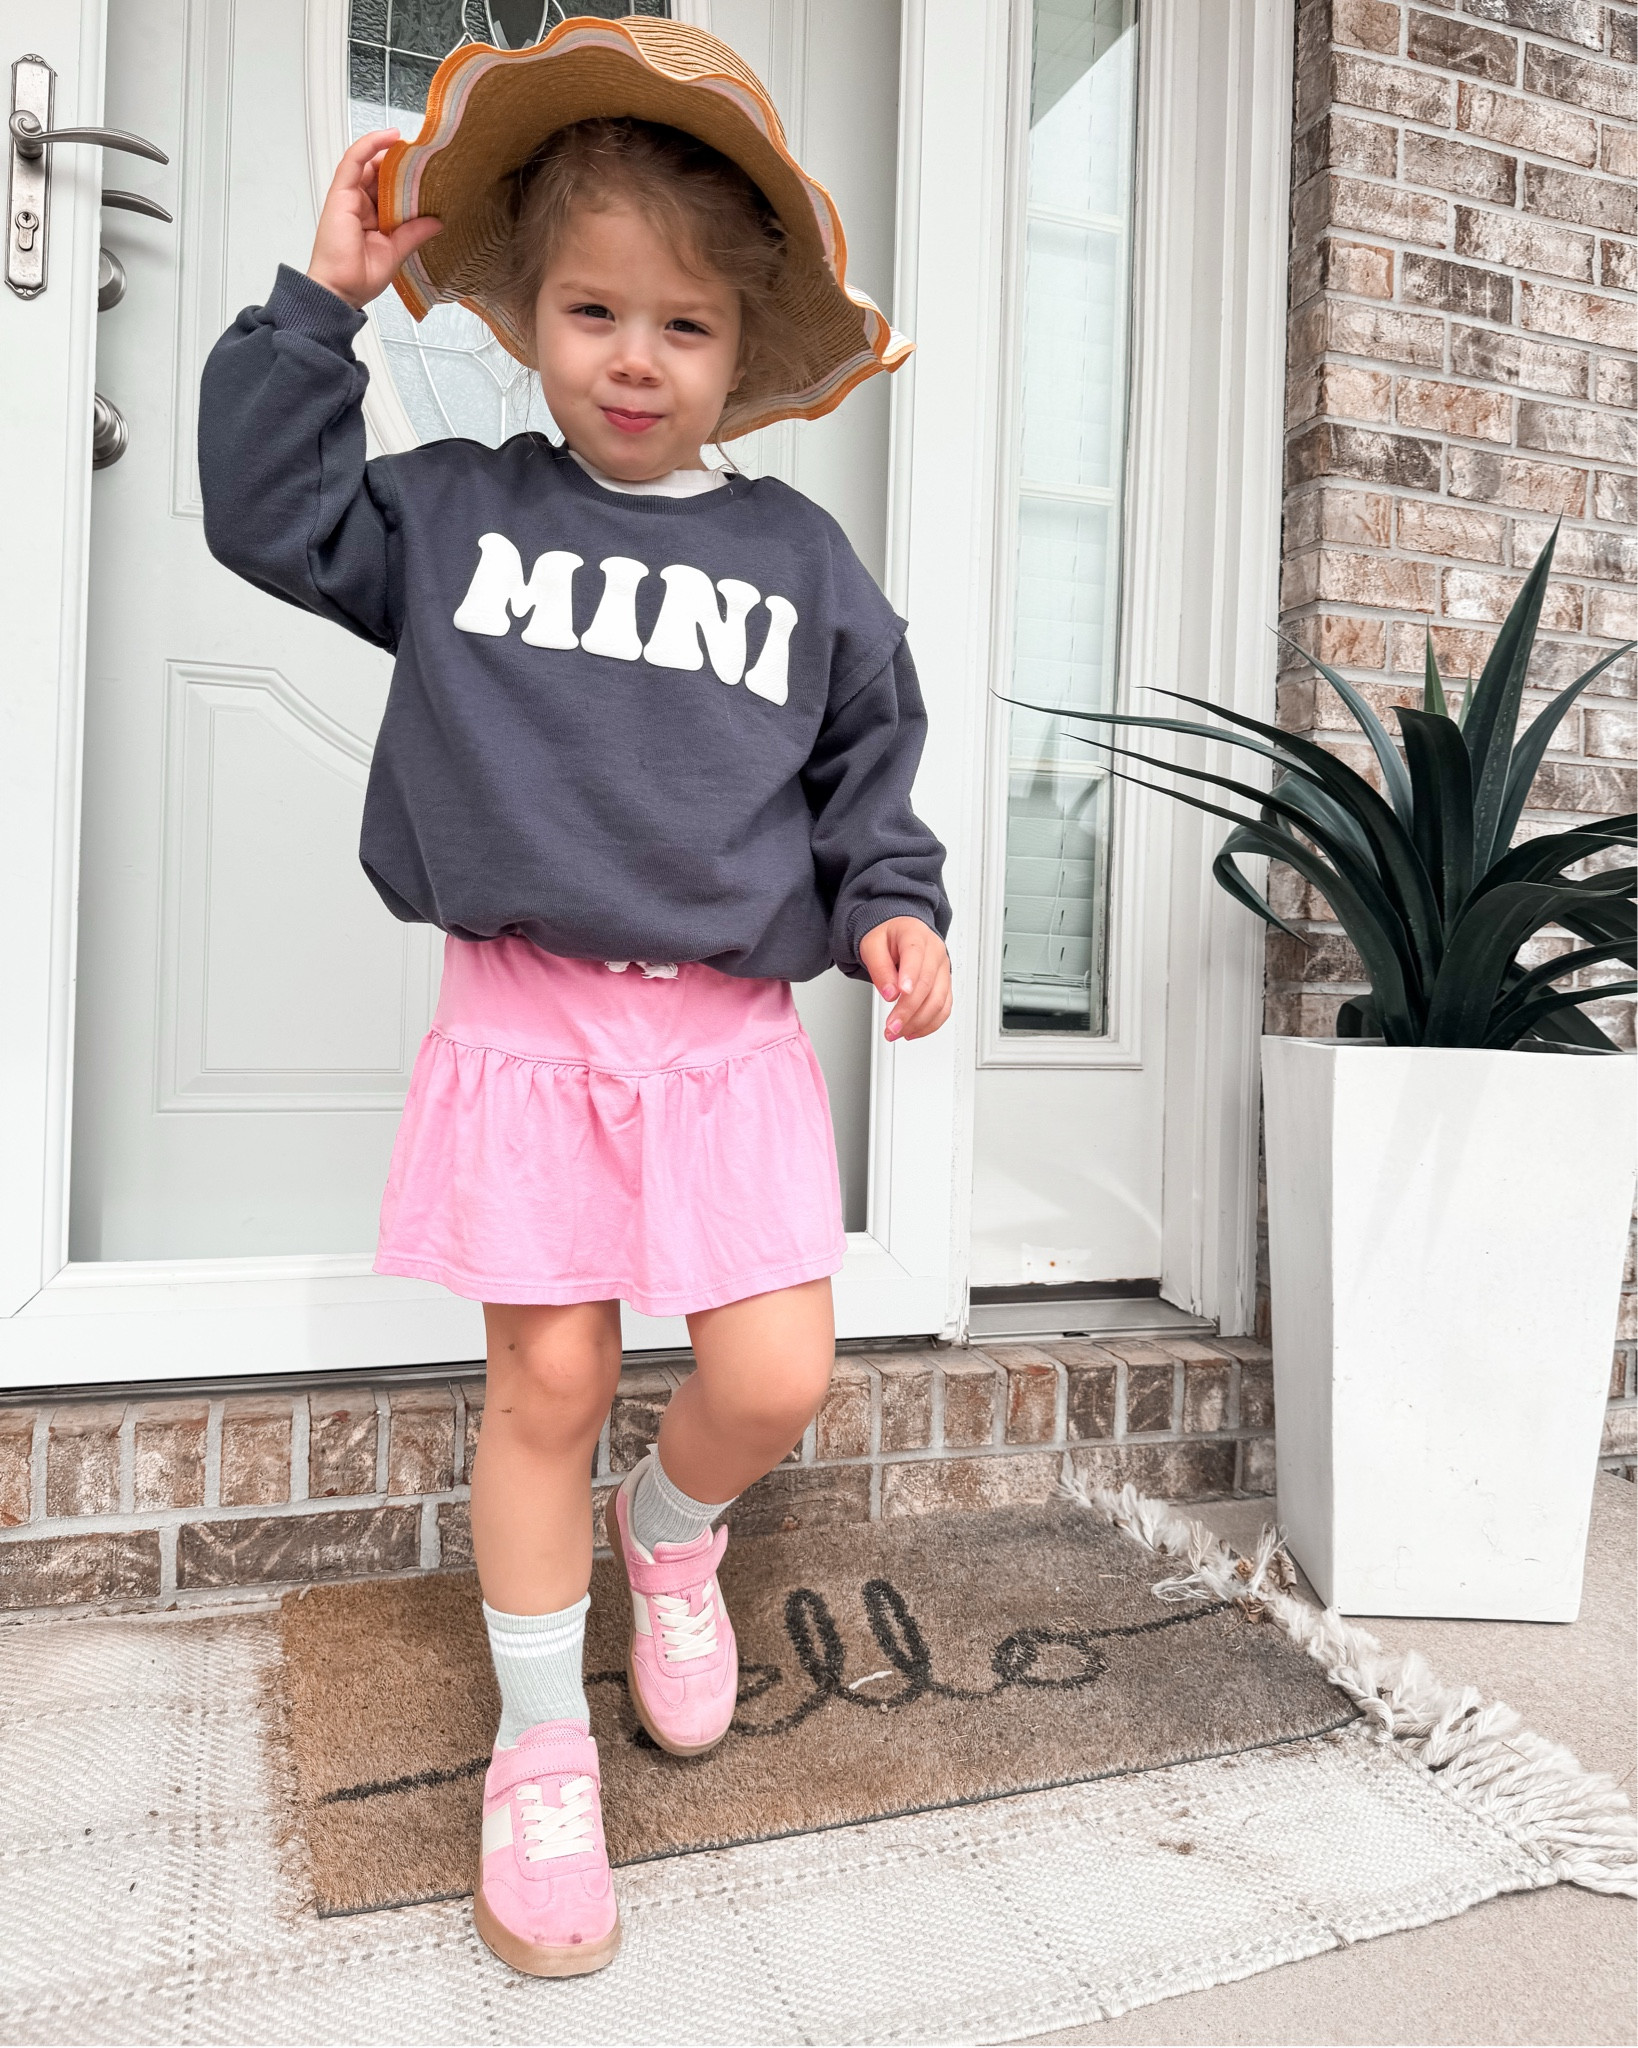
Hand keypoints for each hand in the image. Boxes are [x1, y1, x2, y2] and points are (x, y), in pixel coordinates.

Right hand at [306, 130, 442, 309]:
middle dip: (401, 164)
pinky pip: (354, 159)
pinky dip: (370, 145)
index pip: (388, 189)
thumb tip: (437, 222)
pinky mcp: (340, 193)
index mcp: (372, 218)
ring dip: (389, 152)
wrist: (340, 290)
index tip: (426, 172)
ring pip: (369, 163)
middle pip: (380, 174)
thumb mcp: (396, 252)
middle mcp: (360, 204)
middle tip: (425, 157)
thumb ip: (414, 233)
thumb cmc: (359, 277)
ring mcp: (349, 197)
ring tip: (412, 145)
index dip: (405, 178)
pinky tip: (390, 137)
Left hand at [858, 919, 951, 1041]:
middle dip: (909, 1010)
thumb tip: (890, 993)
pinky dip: (930, 1024)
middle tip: (891, 1026)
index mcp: (915, 935)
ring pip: (939, 1000)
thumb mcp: (872, 945)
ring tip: (897, 1032)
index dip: (910, 976)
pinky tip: (913, 1031)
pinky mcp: (944, 985)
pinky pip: (944, 1008)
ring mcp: (943, 970)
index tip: (901, 993)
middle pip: (927, 984)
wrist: (901, 930)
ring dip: (919, 1022)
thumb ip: (879, 967)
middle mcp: (935, 952)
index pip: (916, 955)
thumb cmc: (888, 936)